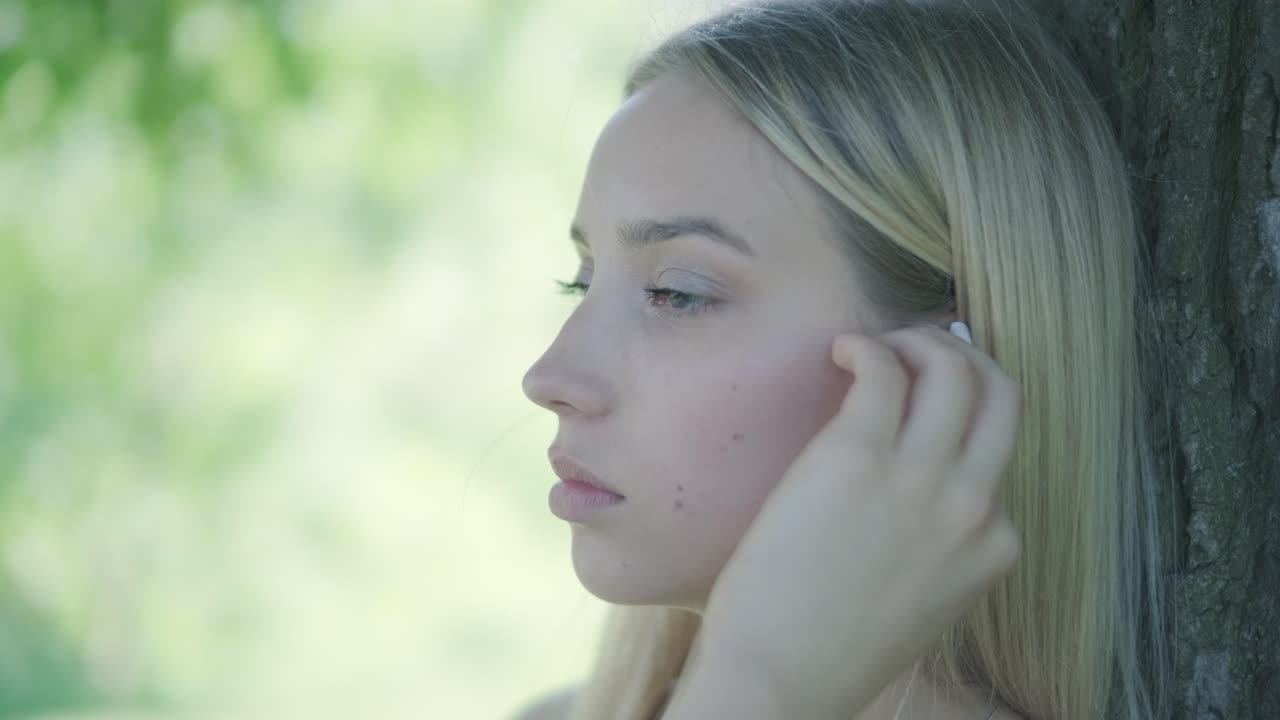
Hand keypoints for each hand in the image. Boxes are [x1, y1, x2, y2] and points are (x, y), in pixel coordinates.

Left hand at [690, 325, 1022, 718]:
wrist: (779, 680)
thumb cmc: (831, 648)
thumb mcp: (921, 606)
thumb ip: (940, 550)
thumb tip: (917, 493)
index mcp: (993, 547)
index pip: (997, 458)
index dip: (959, 422)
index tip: (922, 407)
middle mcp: (973, 506)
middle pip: (1001, 395)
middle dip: (964, 359)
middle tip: (916, 354)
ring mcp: (921, 479)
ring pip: (956, 369)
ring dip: (920, 343)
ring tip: (875, 350)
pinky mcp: (858, 455)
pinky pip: (884, 369)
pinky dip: (867, 347)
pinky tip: (840, 353)